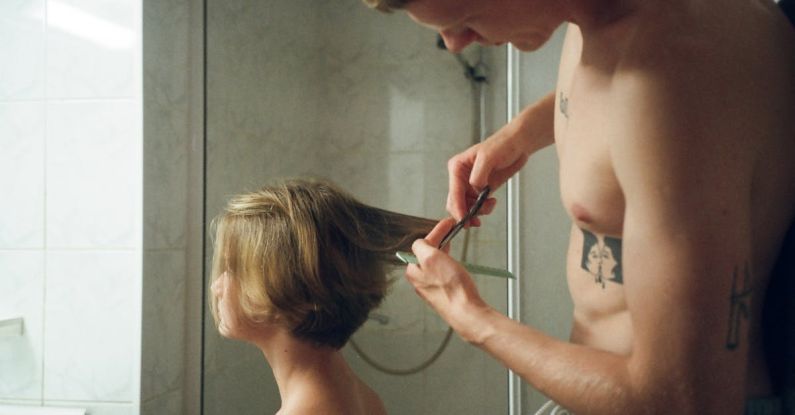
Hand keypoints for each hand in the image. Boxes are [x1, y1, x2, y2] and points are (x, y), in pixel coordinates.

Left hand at [405, 218, 492, 342]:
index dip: (437, 231)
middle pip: (428, 253)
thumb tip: (420, 242)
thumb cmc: (451, 288)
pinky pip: (444, 274)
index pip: (422, 244)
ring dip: (445, 252)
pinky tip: (456, 265)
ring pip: (436, 264)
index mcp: (413, 271)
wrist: (467, 312)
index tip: (448, 224)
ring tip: (453, 245)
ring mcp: (431, 288)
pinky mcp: (444, 294)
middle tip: (452, 231)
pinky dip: (449, 265)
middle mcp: (419, 281)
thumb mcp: (432, 258)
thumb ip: (422, 246)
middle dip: (440, 241)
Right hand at [447, 122, 529, 223]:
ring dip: (476, 212)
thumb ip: (479, 174)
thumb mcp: (488, 157)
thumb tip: (474, 188)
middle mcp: (461, 177)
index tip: (463, 219)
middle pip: (455, 202)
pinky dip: (483, 209)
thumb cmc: (502, 145)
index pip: (454, 192)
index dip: (458, 207)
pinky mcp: (481, 189)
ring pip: (466, 206)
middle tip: (473, 221)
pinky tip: (491, 203)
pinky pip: (476, 205)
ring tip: (489, 206)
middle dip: (464, 213)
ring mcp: (471, 184)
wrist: (518, 145)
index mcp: (457, 167)